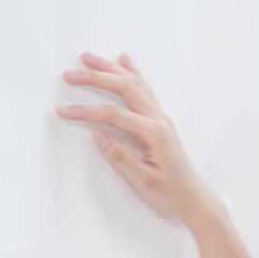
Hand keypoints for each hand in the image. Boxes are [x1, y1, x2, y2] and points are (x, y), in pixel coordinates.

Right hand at [54, 51, 211, 225]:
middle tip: (69, 75)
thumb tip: (97, 135)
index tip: (62, 110)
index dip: (86, 111)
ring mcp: (161, 117)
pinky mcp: (160, 120)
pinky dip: (132, 72)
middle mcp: (159, 119)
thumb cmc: (171, 194)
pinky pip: (144, 89)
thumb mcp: (144, 181)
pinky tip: (124, 60)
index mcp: (154, 133)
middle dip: (95, 77)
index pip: (114, 114)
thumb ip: (120, 157)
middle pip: (124, 88)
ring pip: (135, 83)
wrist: (195, 199)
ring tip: (88, 57)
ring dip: (110, 69)